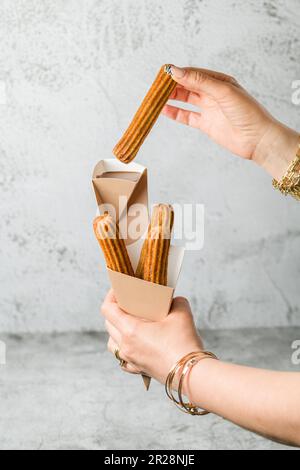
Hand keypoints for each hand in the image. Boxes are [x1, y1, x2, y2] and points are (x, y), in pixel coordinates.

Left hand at [101, 290, 202, 383]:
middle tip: (129, 304)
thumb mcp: (182, 313)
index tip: (119, 290)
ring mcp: (130, 360)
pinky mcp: (138, 370)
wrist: (192, 374)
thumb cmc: (184, 344)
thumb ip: (176, 301)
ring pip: (112, 343)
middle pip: (108, 324)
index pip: (108, 309)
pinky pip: (122, 359)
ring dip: (116, 331)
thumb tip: (173, 300)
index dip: (111, 296)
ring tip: (129, 324)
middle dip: (115, 311)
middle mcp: (126, 346)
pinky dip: (124, 349)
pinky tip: (135, 345)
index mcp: (131, 330)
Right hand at [163, 66, 298, 179]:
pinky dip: (175, 113)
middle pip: (188, 86)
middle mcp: (213, 94)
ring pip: (185, 100)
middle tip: (155, 86)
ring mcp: (209, 109)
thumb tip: (177, 71)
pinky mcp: (206, 124)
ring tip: (156, 97)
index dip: (178, 73)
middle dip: (172, 85)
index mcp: (219, 81)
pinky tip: (163, 110)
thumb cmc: (247, 113)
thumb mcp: (223, 92)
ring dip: (171, 98)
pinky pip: (187, 116)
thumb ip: (199, 82)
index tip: (163, 73)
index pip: (193, 74)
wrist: (257, 139)